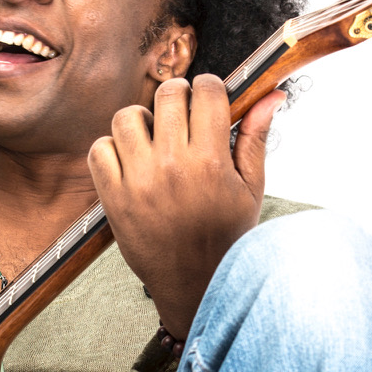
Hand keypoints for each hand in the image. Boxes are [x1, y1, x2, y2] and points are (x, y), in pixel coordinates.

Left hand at [87, 74, 285, 339]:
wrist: (193, 283)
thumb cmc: (225, 236)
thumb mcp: (250, 188)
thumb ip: (255, 138)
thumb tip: (272, 95)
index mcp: (211, 161)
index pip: (207, 91)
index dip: (210, 87)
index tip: (209, 98)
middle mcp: (172, 166)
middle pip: (168, 94)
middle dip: (178, 96)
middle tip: (182, 114)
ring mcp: (138, 181)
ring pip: (127, 117)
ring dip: (142, 120)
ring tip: (154, 137)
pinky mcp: (113, 197)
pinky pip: (99, 149)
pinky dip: (111, 148)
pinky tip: (131, 160)